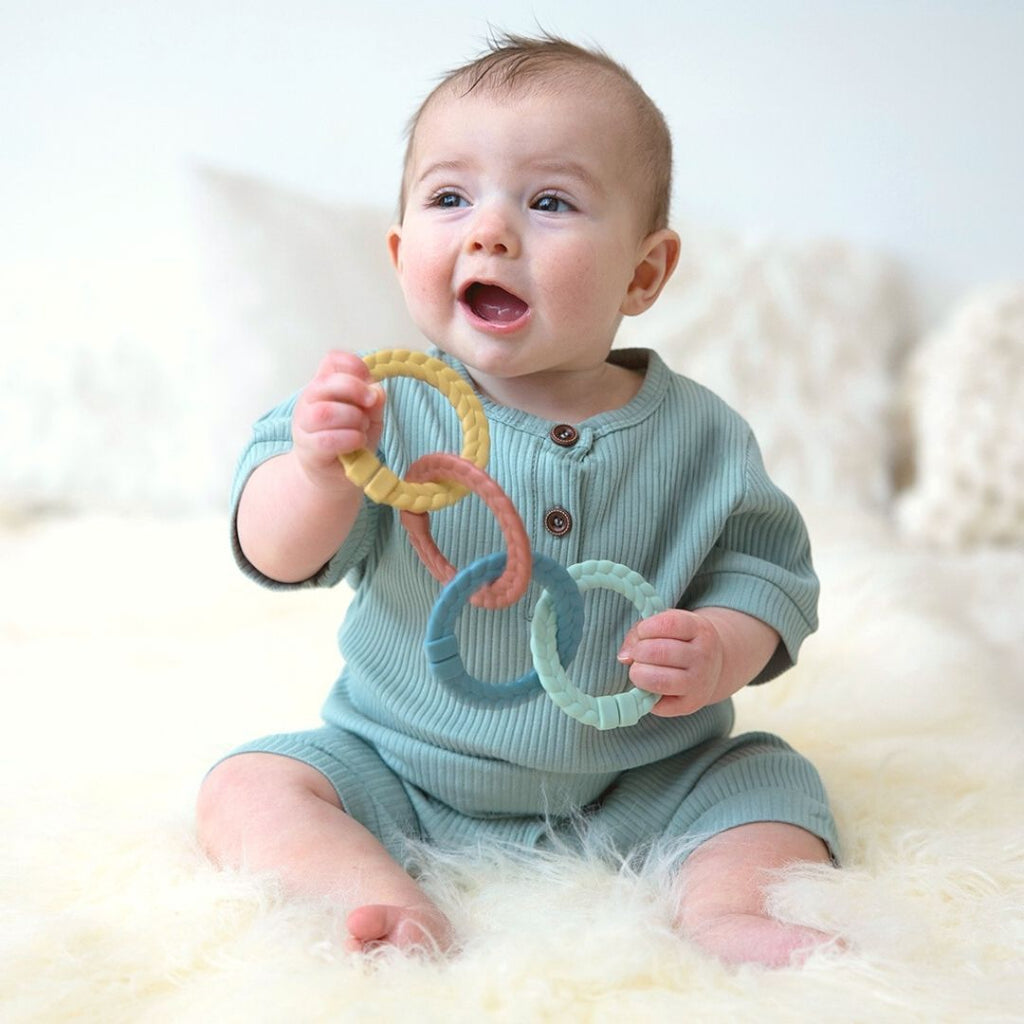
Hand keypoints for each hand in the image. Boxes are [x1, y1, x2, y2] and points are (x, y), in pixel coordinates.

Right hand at [291, 350, 385, 489]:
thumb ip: (374, 402)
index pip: (331, 361)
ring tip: (362, 428)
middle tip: (371, 402)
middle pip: (325, 383)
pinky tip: (358, 441)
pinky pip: (327, 440)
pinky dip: (349, 439)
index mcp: (325, 386)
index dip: (351, 363)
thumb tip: (376, 390)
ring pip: (325, 412)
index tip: (368, 377)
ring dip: (352, 418)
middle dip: (355, 389)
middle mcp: (310, 401)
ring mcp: (305, 425)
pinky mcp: (308, 449)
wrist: (333, 474)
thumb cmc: (351, 440)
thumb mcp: (370, 416)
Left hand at [617, 609, 725, 716]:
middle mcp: (703, 656)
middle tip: (638, 655)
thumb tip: (624, 657)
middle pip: (658, 652)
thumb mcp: (666, 627)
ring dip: (639, 674)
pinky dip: (645, 694)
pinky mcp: (690, 704)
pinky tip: (649, 686)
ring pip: (659, 680)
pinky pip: (659, 704)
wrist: (713, 667)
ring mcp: (699, 682)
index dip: (645, 628)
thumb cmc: (681, 642)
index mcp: (699, 629)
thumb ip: (639, 633)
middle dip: (638, 652)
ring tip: (640, 671)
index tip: (643, 632)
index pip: (667, 625)